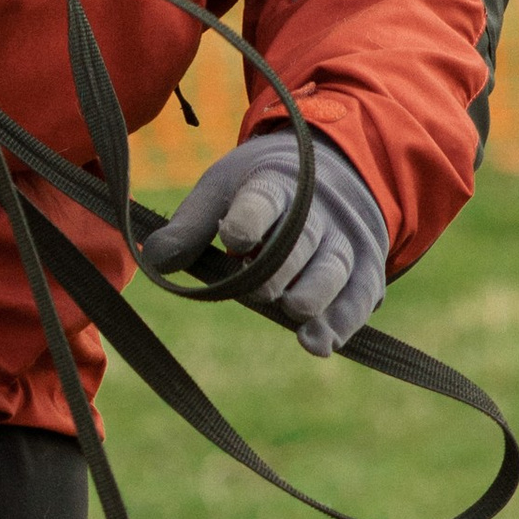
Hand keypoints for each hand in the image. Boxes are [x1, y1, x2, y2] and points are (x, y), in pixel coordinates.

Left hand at [139, 127, 388, 356]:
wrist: (333, 175)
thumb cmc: (261, 192)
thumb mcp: (222, 190)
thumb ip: (190, 226)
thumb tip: (153, 260)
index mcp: (275, 182)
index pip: (264, 199)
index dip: (251, 219)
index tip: (234, 240)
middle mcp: (317, 210)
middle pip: (301, 239)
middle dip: (279, 268)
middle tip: (257, 293)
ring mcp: (345, 240)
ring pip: (335, 268)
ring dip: (314, 294)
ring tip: (293, 313)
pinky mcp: (366, 270)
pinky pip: (359, 298)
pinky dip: (340, 322)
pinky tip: (318, 344)